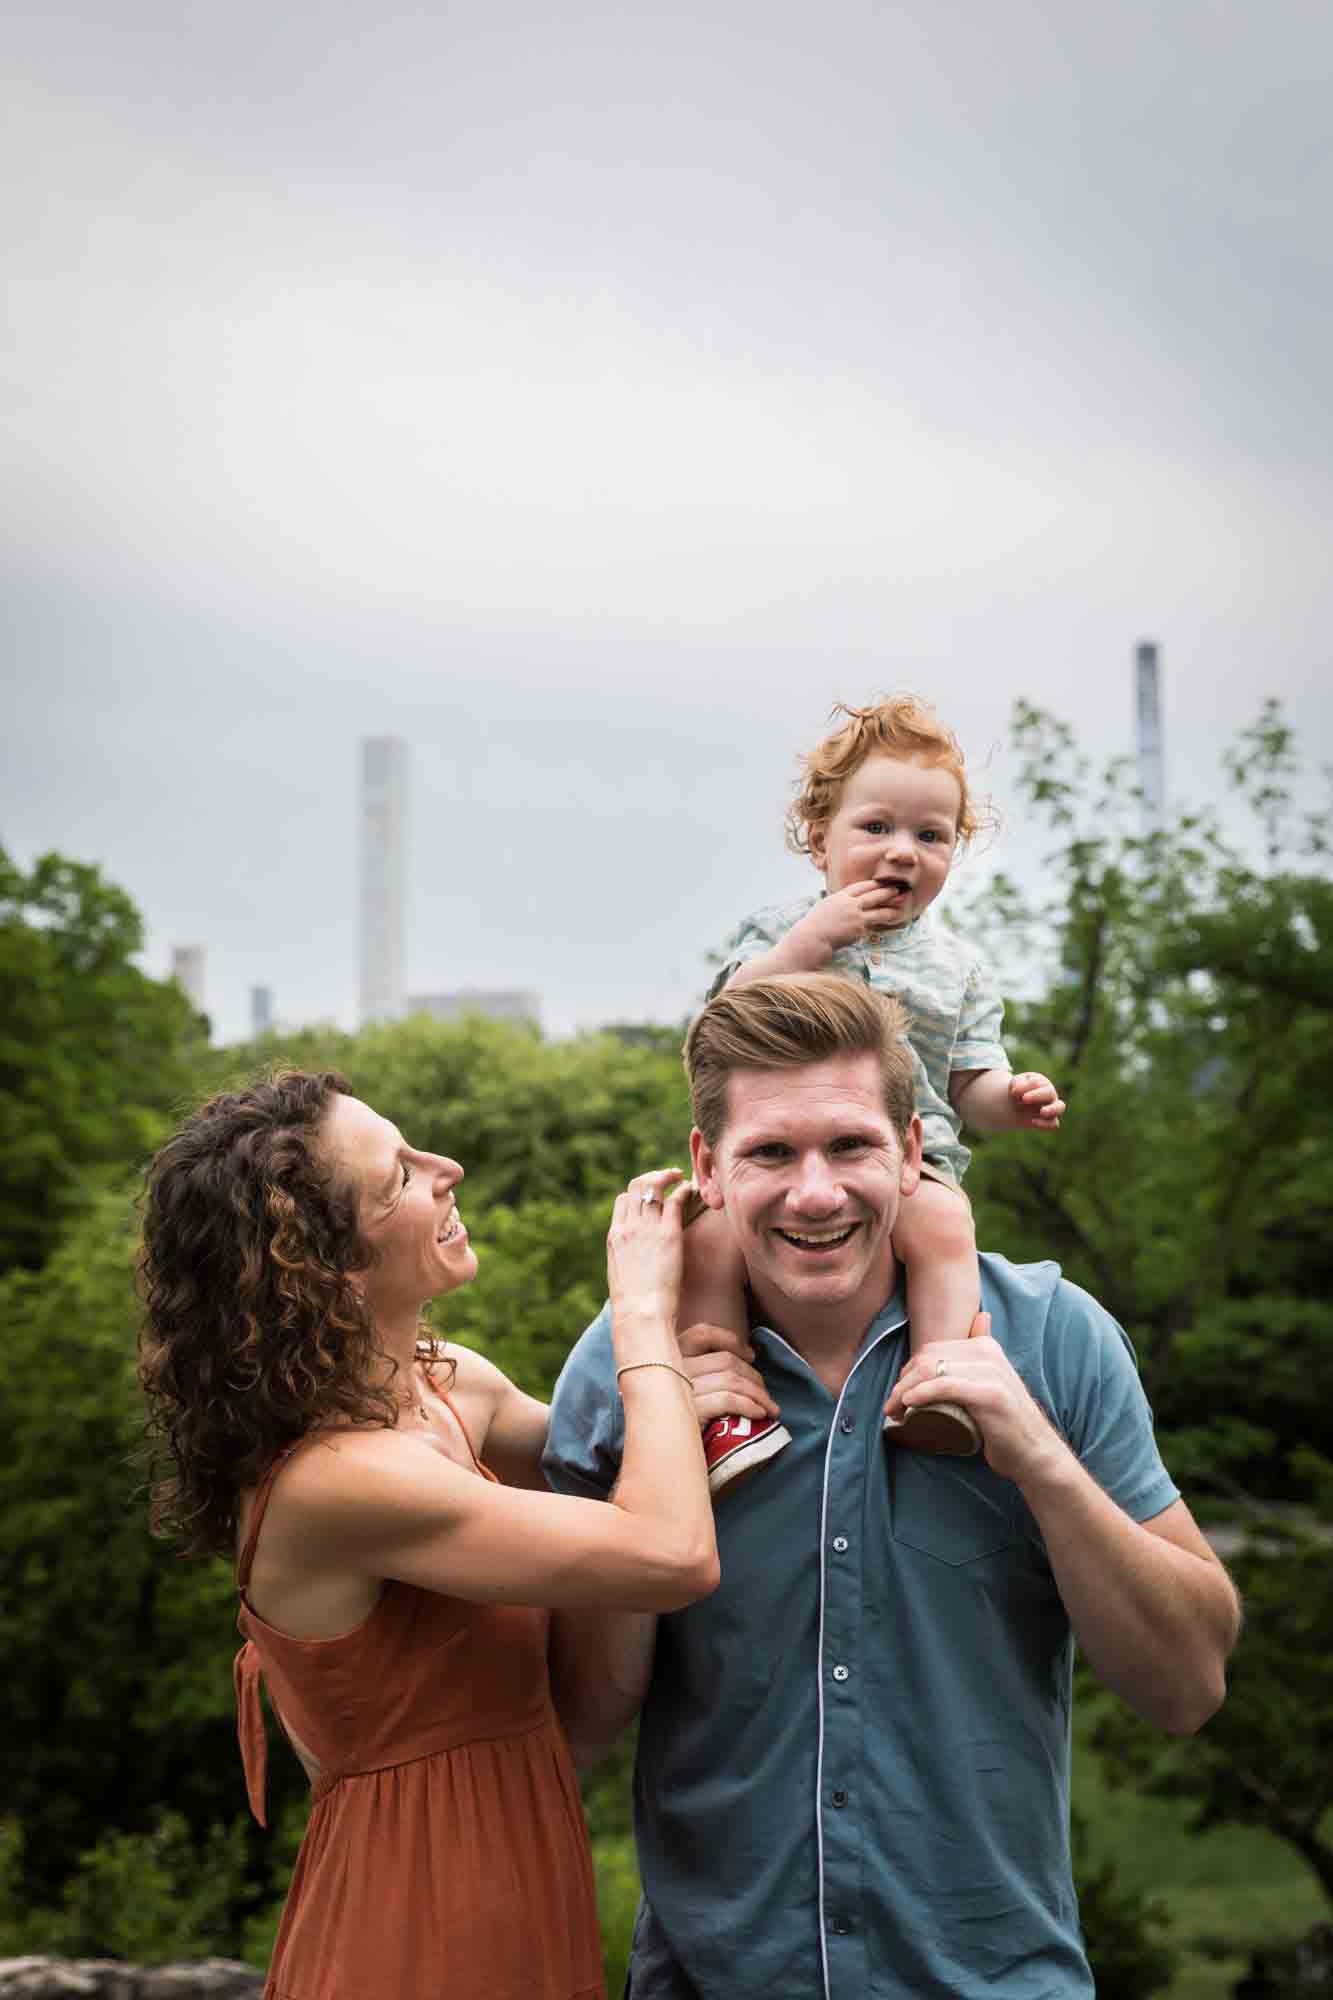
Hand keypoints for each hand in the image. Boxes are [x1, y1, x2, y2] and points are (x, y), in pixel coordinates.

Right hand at [607, 1170, 685, 1329]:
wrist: (640, 1314)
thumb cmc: (633, 1306)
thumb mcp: (622, 1277)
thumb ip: (628, 1260)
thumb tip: (636, 1264)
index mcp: (615, 1236)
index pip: (623, 1200)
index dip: (638, 1193)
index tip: (651, 1195)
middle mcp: (629, 1226)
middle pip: (637, 1186)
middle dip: (652, 1177)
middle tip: (668, 1177)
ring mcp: (647, 1228)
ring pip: (655, 1186)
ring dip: (668, 1177)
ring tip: (680, 1177)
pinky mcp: (668, 1233)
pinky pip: (676, 1200)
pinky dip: (684, 1190)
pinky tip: (692, 1190)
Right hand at [677, 1321, 780, 1428]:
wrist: (659, 1460)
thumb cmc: (675, 1427)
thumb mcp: (681, 1391)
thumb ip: (699, 1372)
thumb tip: (745, 1359)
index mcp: (668, 1359)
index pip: (701, 1333)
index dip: (730, 1340)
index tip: (750, 1355)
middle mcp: (671, 1368)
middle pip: (725, 1360)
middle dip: (753, 1375)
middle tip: (765, 1393)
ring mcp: (679, 1388)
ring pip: (731, 1379)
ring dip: (758, 1394)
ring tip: (770, 1408)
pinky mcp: (690, 1411)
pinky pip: (729, 1399)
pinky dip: (750, 1405)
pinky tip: (759, 1414)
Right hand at [789, 882, 902, 960]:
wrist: (813, 938)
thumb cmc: (816, 923)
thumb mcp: (826, 905)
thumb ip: (840, 901)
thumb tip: (848, 898)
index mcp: (841, 896)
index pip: (861, 886)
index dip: (873, 884)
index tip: (881, 883)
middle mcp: (850, 905)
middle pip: (874, 895)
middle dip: (887, 892)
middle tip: (897, 889)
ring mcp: (856, 918)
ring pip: (880, 911)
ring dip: (891, 908)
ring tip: (901, 906)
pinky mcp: (859, 931)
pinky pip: (874, 927)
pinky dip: (883, 925)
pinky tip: (893, 923)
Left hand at [884, 1312, 1069, 1484]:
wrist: (1035, 1454)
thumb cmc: (1005, 1424)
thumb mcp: (993, 1383)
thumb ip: (985, 1353)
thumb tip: (982, 1317)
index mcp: (985, 1346)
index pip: (932, 1350)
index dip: (908, 1372)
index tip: (897, 1395)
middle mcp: (988, 1353)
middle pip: (928, 1358)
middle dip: (902, 1382)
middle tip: (891, 1408)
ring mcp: (991, 1372)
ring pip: (932, 1370)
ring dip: (903, 1391)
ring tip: (894, 1412)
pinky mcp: (990, 1394)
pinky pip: (946, 1386)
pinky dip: (921, 1393)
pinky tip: (908, 1404)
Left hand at [1008, 1071, 1064, 1129]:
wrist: (1016, 1104)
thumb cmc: (1018, 1091)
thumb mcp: (1015, 1084)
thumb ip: (1018, 1084)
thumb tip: (1017, 1091)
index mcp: (1042, 1083)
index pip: (1037, 1083)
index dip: (1025, 1087)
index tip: (1013, 1091)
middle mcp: (1050, 1094)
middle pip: (1051, 1093)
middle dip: (1037, 1095)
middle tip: (1024, 1098)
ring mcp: (1051, 1108)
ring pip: (1060, 1108)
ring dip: (1052, 1109)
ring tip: (1042, 1111)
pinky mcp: (1047, 1120)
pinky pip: (1053, 1124)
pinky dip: (1046, 1124)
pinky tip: (1033, 1122)